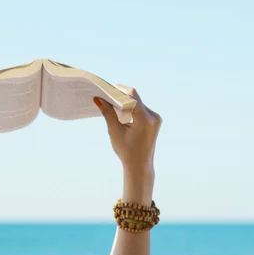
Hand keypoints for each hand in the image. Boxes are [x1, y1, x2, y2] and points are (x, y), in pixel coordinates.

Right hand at [95, 87, 161, 203]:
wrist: (139, 165)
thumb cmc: (126, 151)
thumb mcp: (115, 131)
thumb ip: (108, 113)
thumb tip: (98, 99)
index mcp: (145, 119)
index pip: (132, 96)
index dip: (119, 90)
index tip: (107, 88)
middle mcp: (153, 116)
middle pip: (136, 99)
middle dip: (121, 97)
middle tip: (106, 95)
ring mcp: (156, 119)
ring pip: (139, 103)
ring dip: (126, 103)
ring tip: (112, 103)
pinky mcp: (155, 121)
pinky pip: (142, 110)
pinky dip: (132, 109)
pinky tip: (121, 111)